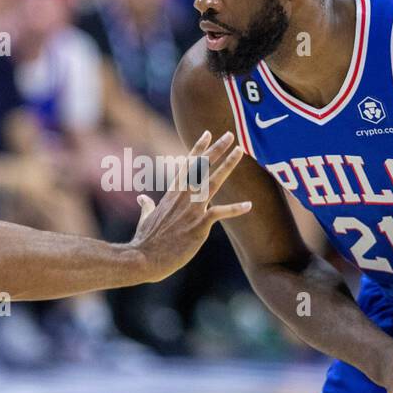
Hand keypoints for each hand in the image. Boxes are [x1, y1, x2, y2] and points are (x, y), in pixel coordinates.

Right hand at [129, 130, 250, 280]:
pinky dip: (235, 209)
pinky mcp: (198, 225)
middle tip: (229, 134)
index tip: (207, 134)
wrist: (144, 258)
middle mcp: (183, 197)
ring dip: (228, 165)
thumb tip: (143, 198)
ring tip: (240, 151)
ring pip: (213, 181)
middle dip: (216, 149)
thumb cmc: (145, 241)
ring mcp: (191, 210)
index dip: (198, 149)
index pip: (187, 166)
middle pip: (202, 167)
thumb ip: (147, 206)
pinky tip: (249, 205)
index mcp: (171, 194)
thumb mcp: (145, 218)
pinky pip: (220, 213)